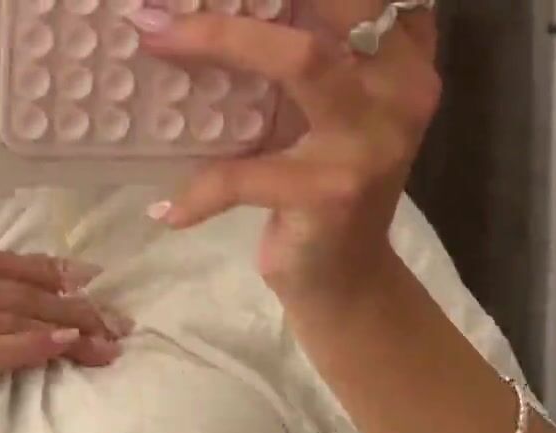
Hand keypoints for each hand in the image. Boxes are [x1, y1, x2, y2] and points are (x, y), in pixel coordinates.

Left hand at [130, 0, 441, 298]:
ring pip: (300, 59)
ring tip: (155, 41)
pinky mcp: (334, 192)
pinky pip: (247, 175)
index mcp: (400, 57)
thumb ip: (307, 49)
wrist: (346, 282)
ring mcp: (371, 139)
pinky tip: (167, 209)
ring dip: (218, 40)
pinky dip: (200, 190)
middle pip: (340, 0)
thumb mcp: (326, 109)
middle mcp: (398, 88)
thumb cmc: (324, 181)